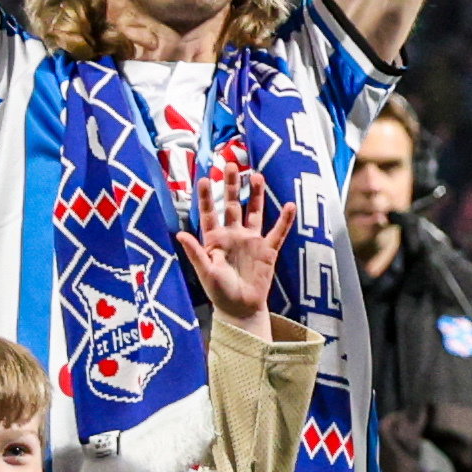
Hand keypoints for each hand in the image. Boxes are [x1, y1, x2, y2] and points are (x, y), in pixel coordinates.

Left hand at [177, 156, 295, 322]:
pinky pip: (278, 232)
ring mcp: (251, 241)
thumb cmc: (220, 292)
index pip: (209, 213)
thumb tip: (181, 235)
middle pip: (232, 205)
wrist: (241, 308)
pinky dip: (285, 220)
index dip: (205, 196)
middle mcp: (233, 235)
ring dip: (256, 195)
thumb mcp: (205, 272)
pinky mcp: (268, 250)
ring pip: (255, 212)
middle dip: (231, 185)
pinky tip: (290, 205)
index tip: (203, 178)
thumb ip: (195, 253)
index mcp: (215, 239)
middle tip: (232, 164)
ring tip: (257, 176)